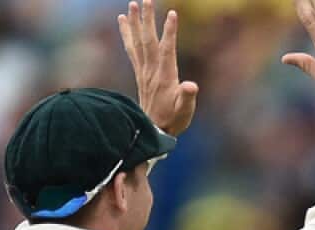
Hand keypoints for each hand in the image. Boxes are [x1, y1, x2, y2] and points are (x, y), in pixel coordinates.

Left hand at [118, 0, 197, 136]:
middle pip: (148, 41)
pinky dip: (127, 34)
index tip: (172, 14)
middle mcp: (151, 71)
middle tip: (145, 0)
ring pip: (138, 42)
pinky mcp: (140, 73)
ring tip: (132, 4)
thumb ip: (187, 97)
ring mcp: (144, 71)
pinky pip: (131, 49)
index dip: (170, 32)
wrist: (154, 130)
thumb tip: (190, 86)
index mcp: (165, 77)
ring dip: (135, 23)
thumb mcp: (185, 111)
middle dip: (147, 20)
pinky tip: (124, 21)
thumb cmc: (173, 121)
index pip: (167, 50)